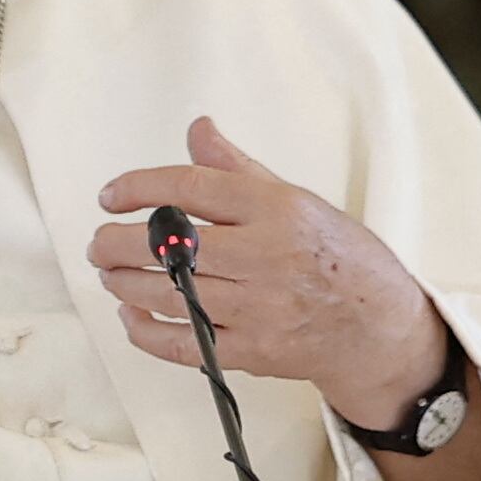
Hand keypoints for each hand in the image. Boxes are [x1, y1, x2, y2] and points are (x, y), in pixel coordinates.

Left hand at [91, 115, 445, 428]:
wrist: (382, 330)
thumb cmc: (340, 259)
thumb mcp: (297, 200)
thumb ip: (237, 168)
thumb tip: (198, 129)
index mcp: (277, 209)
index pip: (189, 186)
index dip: (138, 188)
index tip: (109, 196)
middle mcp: (267, 256)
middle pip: (170, 244)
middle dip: (117, 243)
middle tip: (99, 243)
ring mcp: (261, 307)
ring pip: (169, 293)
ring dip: (124, 284)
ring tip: (110, 273)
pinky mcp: (256, 351)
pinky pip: (185, 342)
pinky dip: (146, 332)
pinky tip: (131, 317)